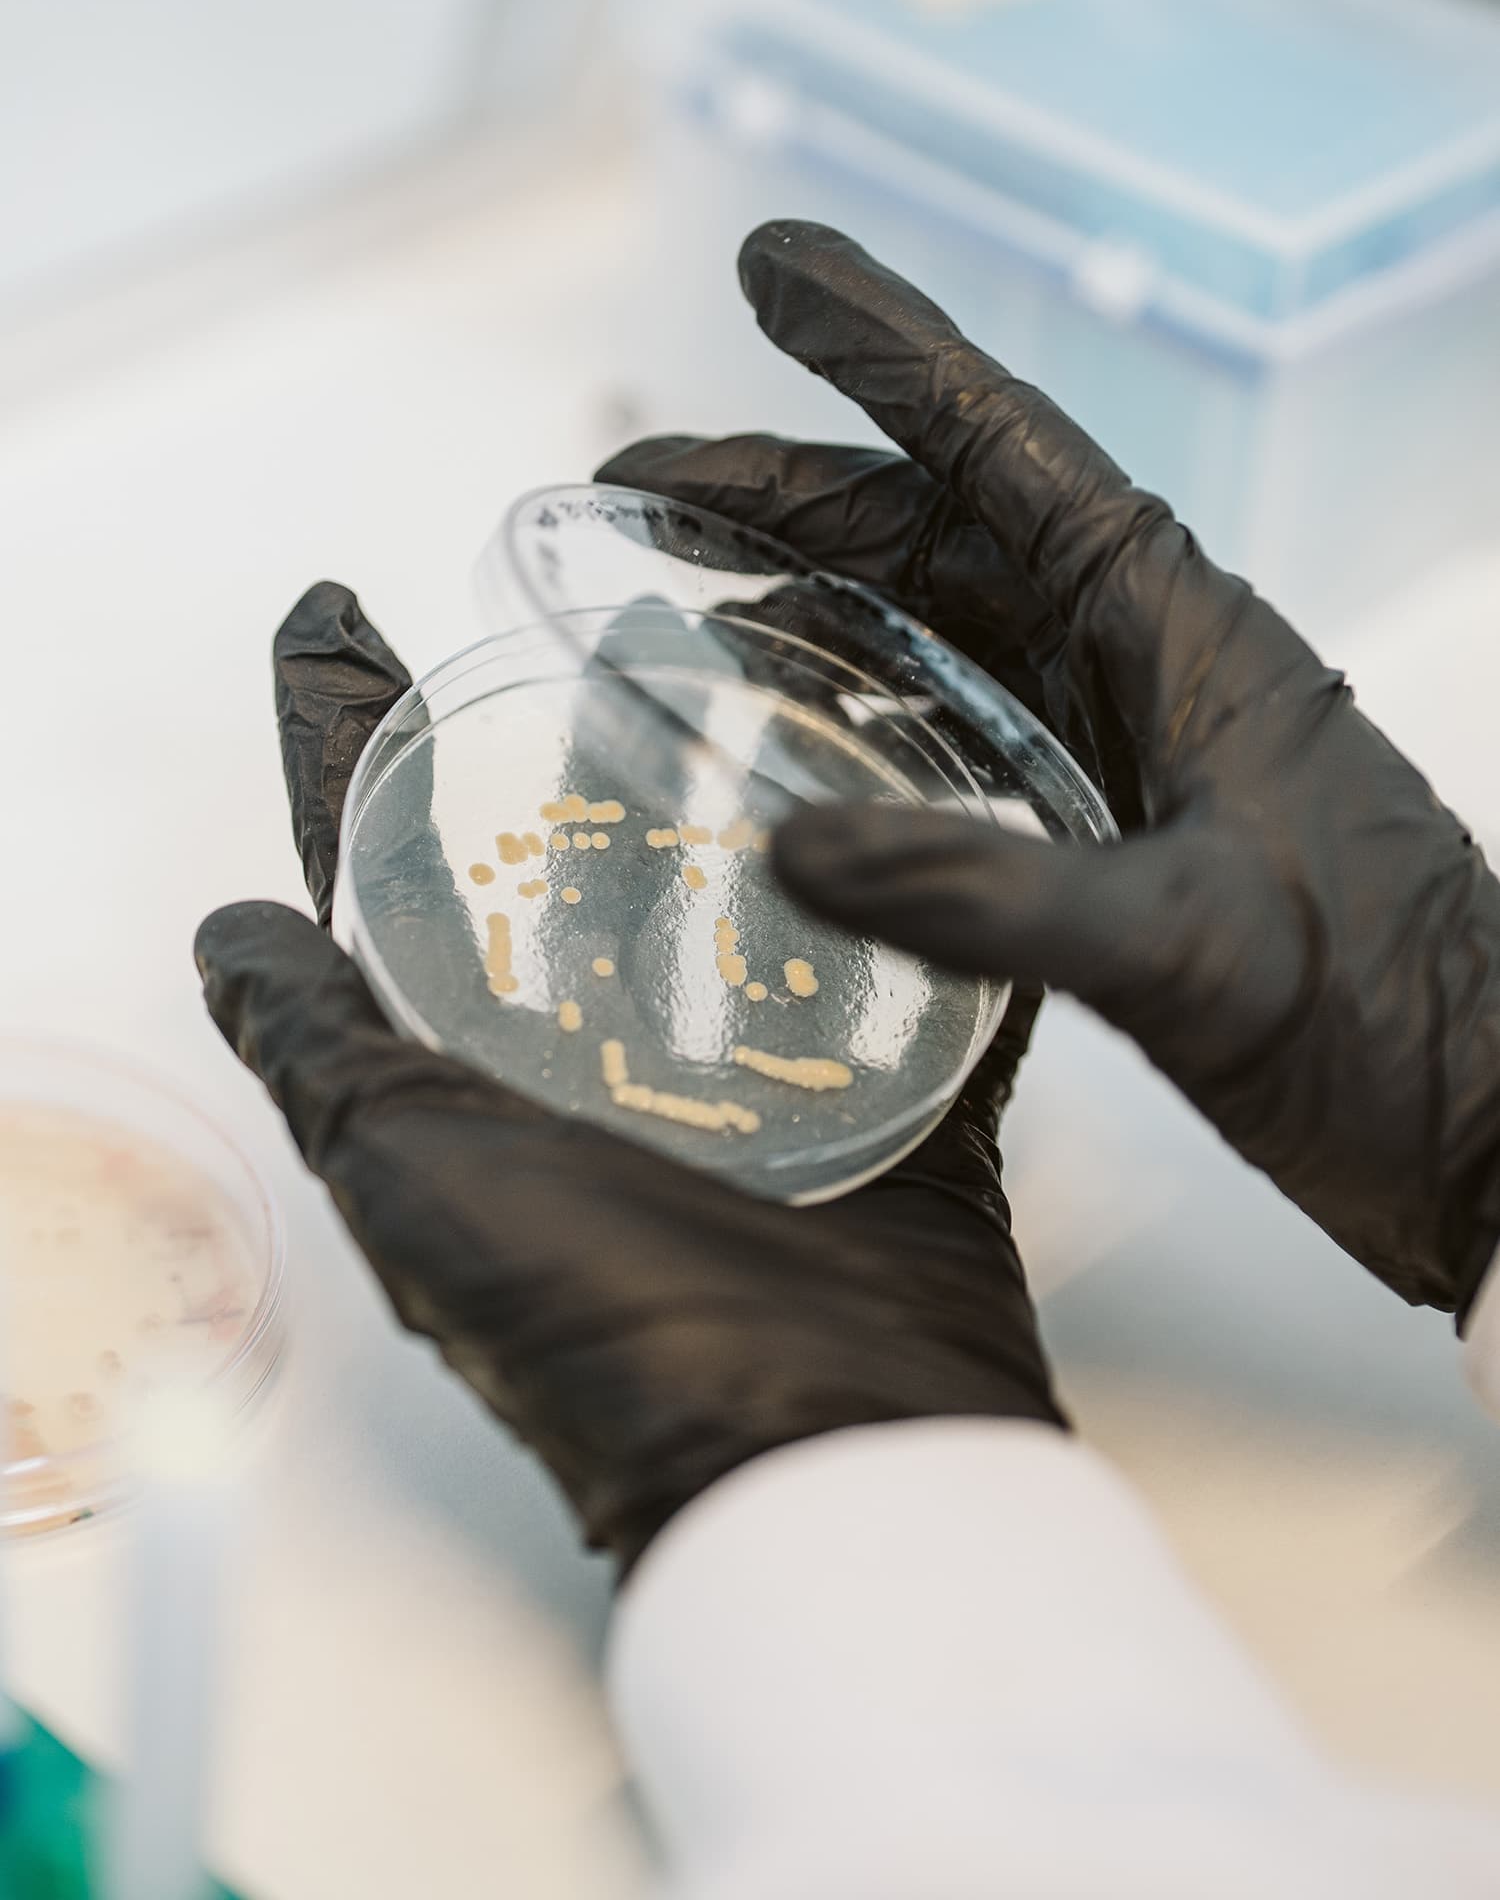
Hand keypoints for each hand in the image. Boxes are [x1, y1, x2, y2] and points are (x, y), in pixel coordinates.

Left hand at [195, 584, 1064, 1573]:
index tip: (332, 615)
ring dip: (730, 775)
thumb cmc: (609, 1333)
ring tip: (746, 655)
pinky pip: (888, 959)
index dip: (347, 731)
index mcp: (474, 1064)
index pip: (386, 857)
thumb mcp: (417, 1175)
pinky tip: (908, 791)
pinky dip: (898, 884)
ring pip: (726, 885)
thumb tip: (223, 934)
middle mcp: (597, 1057)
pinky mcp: (872, 1092)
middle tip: (589, 609)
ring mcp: (740, 1072)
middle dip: (563, 721)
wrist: (816, 1447)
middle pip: (566, 848)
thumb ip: (321, 1049)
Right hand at [598, 220, 1499, 1320]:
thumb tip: (791, 851)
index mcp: (1174, 624)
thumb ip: (994, 894)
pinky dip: (865, 711)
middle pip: (935, 529)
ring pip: (940, 625)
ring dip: (814, 596)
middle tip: (638, 479)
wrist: (1485, 1130)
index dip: (878, 346)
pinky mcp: (1114, 830)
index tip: (770, 264)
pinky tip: (798, 741)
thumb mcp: (1190, 948)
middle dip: (787, 491)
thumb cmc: (1389, 1016)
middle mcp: (1141, 658)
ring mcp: (1125, 743)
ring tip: (681, 591)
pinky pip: (960, 728)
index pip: (998, 444)